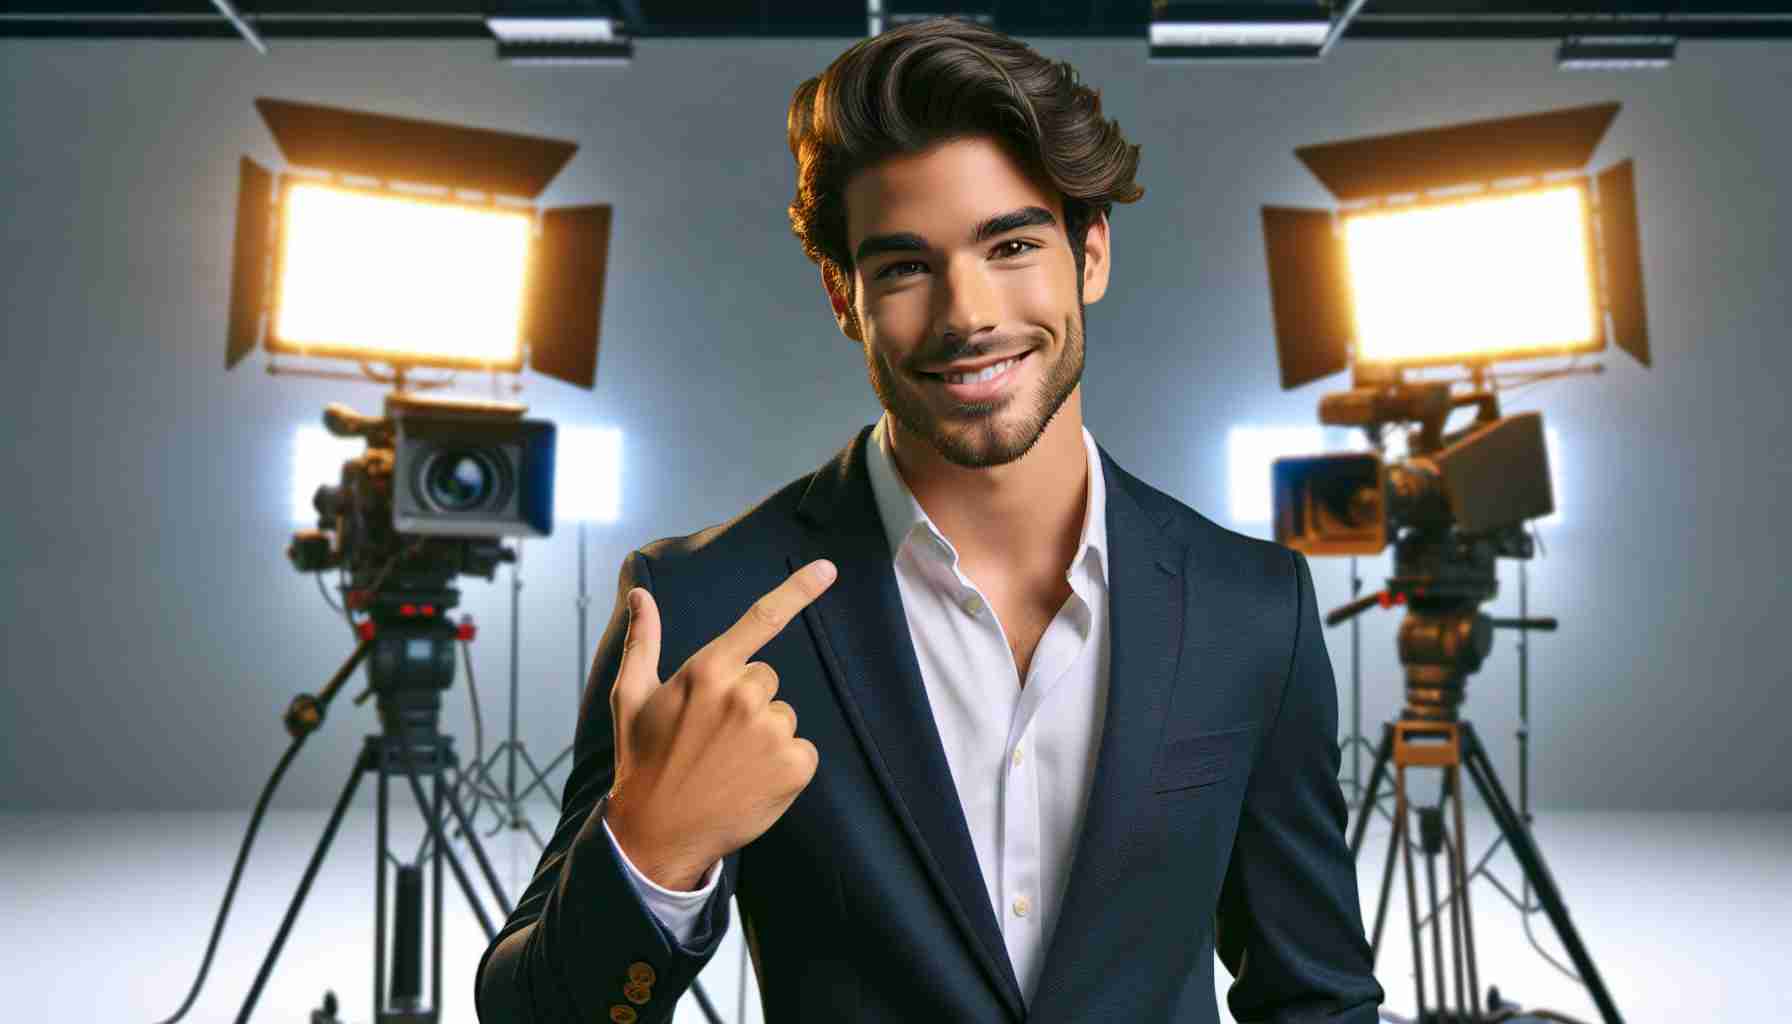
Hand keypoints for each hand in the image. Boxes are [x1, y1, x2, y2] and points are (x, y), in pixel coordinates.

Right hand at [599, 559, 837, 889]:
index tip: (829, 568)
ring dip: (763, 736)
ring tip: (727, 764)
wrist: (656, 833)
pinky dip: (782, 766)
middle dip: (745, 701)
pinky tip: (749, 781)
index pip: (762, 619)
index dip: (798, 590)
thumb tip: (642, 595)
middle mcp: (743, 695)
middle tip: (713, 736)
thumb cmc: (643, 761)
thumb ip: (644, 641)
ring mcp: (771, 732)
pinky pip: (802, 751)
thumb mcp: (632, 698)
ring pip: (782, 717)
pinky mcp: (794, 766)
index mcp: (708, 671)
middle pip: (766, 680)